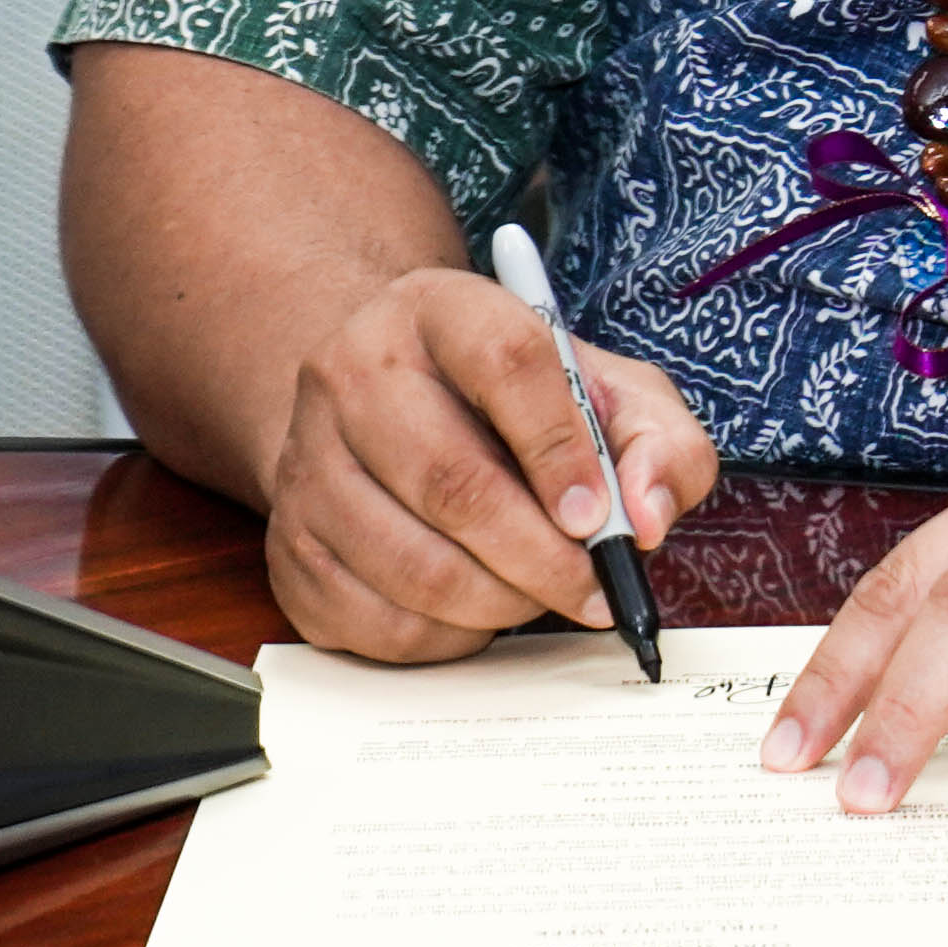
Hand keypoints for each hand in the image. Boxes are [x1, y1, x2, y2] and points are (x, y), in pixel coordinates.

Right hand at [257, 265, 724, 660]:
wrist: (398, 408)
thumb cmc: (518, 404)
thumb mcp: (611, 393)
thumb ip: (659, 445)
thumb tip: (647, 516)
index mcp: (443, 309)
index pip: (507, 365)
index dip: (561, 451)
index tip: (599, 516)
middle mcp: (354, 373)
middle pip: (450, 480)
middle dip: (539, 556)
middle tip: (591, 589)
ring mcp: (309, 461)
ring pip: (409, 563)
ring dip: (498, 603)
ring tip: (539, 596)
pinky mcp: (287, 543)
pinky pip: (372, 619)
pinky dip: (444, 636)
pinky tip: (478, 610)